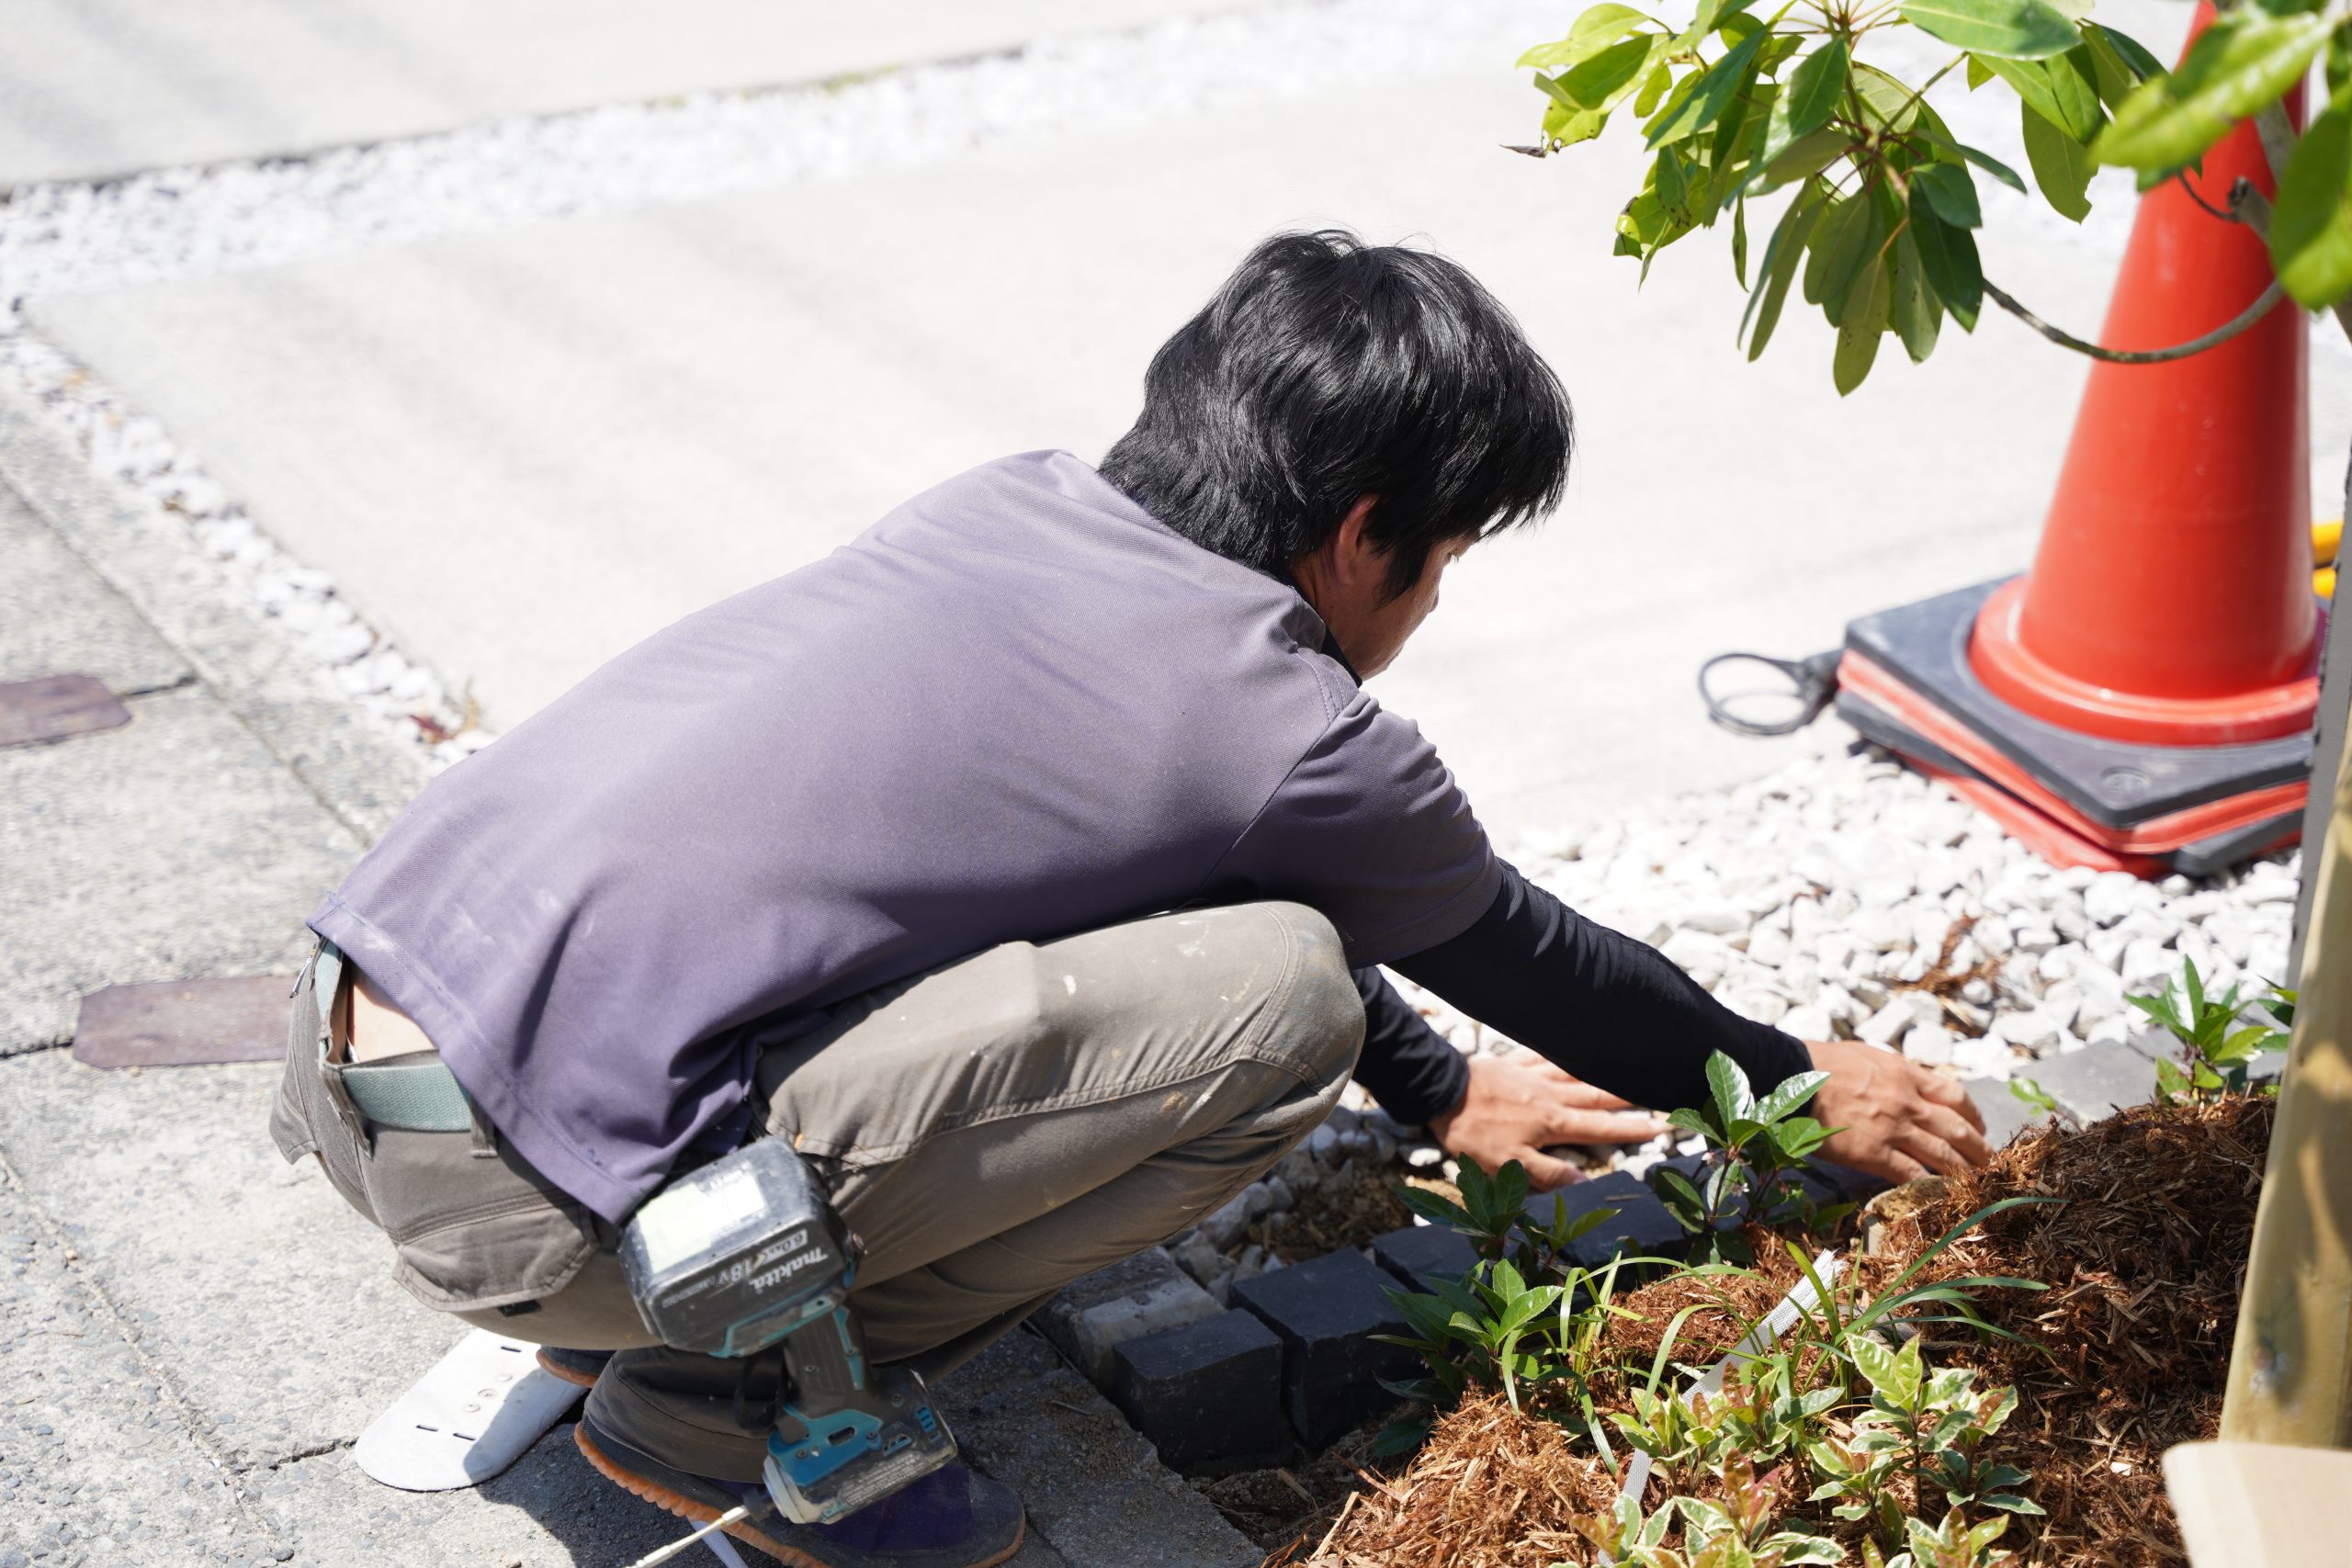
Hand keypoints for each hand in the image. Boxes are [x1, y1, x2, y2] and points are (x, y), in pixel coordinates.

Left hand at [1430, 1051, 1670, 1191]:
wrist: (1441, 1092)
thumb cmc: (1472, 1133)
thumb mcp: (1510, 1166)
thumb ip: (1549, 1174)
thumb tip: (1586, 1182)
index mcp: (1553, 1124)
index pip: (1600, 1129)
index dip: (1631, 1130)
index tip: (1660, 1127)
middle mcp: (1550, 1096)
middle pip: (1597, 1096)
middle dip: (1629, 1096)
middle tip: (1656, 1089)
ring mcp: (1532, 1076)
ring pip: (1577, 1073)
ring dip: (1603, 1072)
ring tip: (1625, 1066)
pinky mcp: (1513, 1063)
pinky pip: (1546, 1054)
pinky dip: (1564, 1052)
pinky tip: (1571, 1046)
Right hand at [1805, 1036, 1991, 1183]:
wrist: (1791, 1077)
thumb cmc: (1822, 1063)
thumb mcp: (1869, 1056)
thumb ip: (1896, 1073)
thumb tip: (1911, 1085)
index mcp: (1907, 1075)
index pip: (1956, 1096)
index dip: (1975, 1116)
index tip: (1980, 1129)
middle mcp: (1907, 1102)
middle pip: (1957, 1129)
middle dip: (1979, 1150)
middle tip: (1991, 1164)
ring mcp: (1893, 1129)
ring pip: (1943, 1155)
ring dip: (1964, 1172)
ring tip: (1975, 1184)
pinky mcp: (1873, 1153)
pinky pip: (1912, 1174)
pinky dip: (1930, 1186)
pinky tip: (1939, 1194)